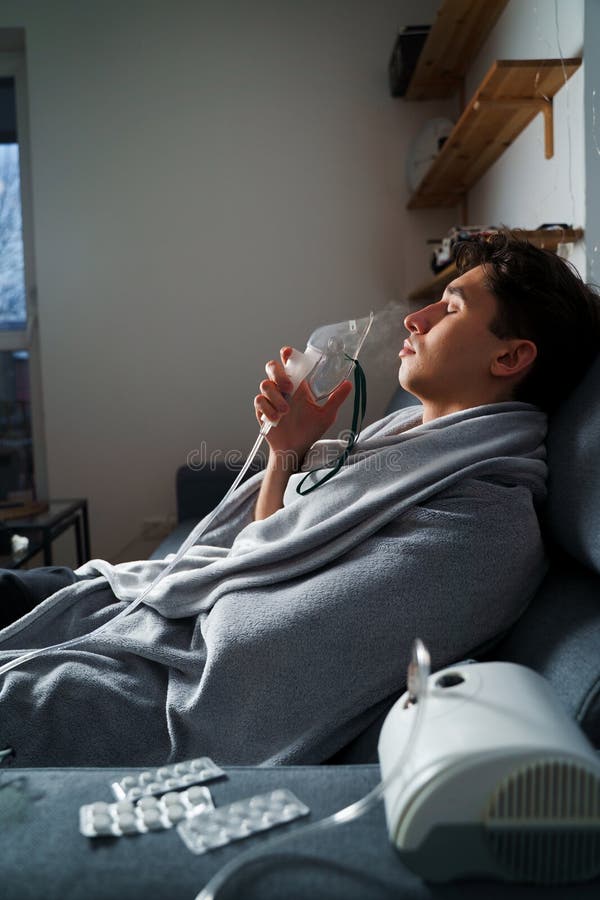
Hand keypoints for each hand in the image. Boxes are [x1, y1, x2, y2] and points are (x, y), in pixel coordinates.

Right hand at [254, 346, 352, 463]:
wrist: (294, 450)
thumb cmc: (309, 431)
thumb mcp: (326, 415)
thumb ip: (336, 399)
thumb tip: (349, 384)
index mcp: (298, 385)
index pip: (290, 364)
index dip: (287, 355)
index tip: (287, 353)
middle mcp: (283, 389)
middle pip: (272, 367)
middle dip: (279, 374)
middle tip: (289, 388)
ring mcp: (271, 398)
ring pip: (265, 385)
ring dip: (275, 397)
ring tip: (285, 412)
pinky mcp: (262, 410)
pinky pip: (259, 401)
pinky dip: (267, 409)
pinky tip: (276, 419)